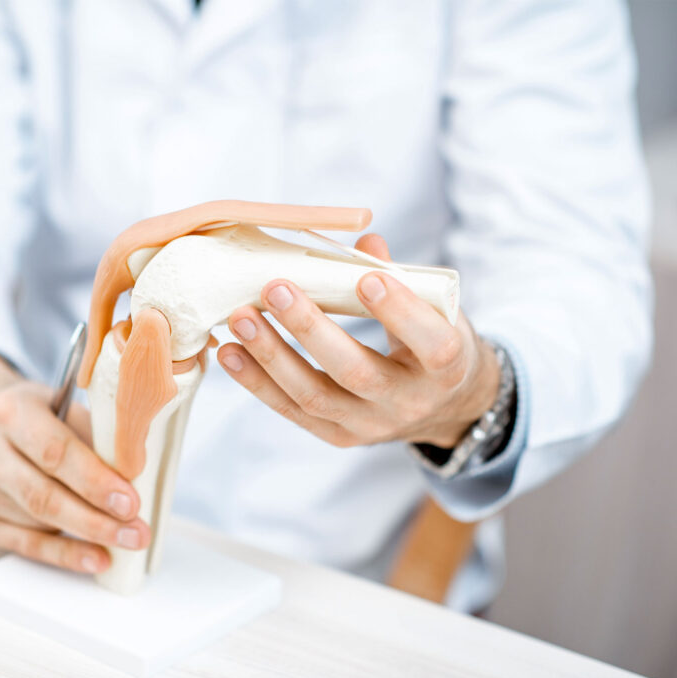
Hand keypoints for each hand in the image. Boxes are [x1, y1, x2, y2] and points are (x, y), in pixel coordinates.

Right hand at [0, 352, 149, 572]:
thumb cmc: (31, 415)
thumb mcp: (61, 405)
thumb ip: (94, 435)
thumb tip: (134, 474)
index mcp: (9, 413)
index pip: (55, 453)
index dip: (95, 481)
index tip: (130, 502)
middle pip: (44, 495)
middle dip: (96, 519)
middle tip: (136, 531)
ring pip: (39, 522)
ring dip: (89, 537)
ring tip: (127, 540)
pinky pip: (27, 545)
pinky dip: (65, 555)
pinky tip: (96, 558)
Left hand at [217, 235, 499, 449]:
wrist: (443, 407)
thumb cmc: (435, 342)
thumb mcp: (437, 309)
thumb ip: (402, 276)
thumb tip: (364, 241)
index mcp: (447, 368)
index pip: (431, 344)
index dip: (400, 312)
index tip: (368, 279)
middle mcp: (409, 404)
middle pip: (356, 373)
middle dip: (311, 329)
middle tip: (276, 288)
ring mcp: (369, 426)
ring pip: (315, 395)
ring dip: (271, 355)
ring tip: (240, 318)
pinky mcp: (338, 435)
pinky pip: (292, 410)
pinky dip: (256, 382)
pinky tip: (229, 352)